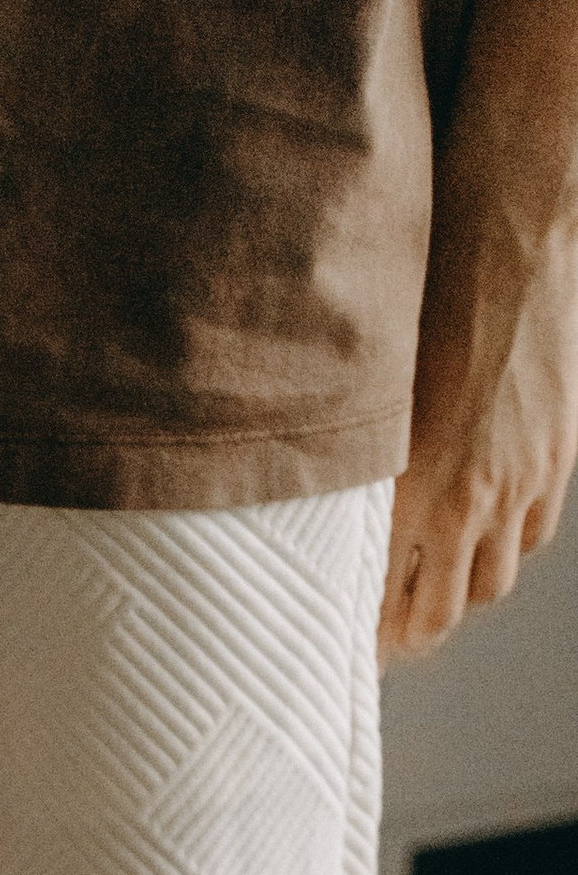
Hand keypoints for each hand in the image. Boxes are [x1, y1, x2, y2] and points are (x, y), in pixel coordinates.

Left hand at [380, 0, 577, 660]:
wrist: (505, 230)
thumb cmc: (419, 297)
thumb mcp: (363, 397)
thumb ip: (351, 472)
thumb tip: (320, 524)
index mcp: (409, 492)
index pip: (381, 610)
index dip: (358, 639)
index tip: (333, 643)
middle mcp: (469, 501)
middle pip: (438, 616)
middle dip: (405, 632)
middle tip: (376, 633)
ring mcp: (522, 481)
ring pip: (490, 583)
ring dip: (455, 591)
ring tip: (422, 582)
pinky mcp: (558, 456)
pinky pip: (532, 536)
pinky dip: (502, 548)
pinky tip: (474, 533)